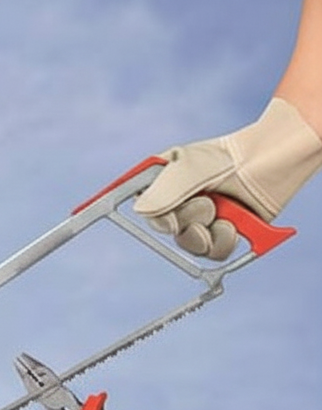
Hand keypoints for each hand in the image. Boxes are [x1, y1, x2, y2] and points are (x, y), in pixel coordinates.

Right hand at [134, 98, 321, 260]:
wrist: (270, 160)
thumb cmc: (227, 156)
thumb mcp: (186, 168)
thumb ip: (161, 190)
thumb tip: (139, 210)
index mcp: (164, 185)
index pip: (146, 209)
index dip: (156, 218)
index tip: (170, 219)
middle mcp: (181, 204)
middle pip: (169, 230)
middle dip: (188, 222)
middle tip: (208, 206)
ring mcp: (204, 219)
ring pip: (191, 245)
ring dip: (206, 234)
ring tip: (224, 217)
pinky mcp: (225, 232)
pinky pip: (214, 252)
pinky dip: (223, 243)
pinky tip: (233, 226)